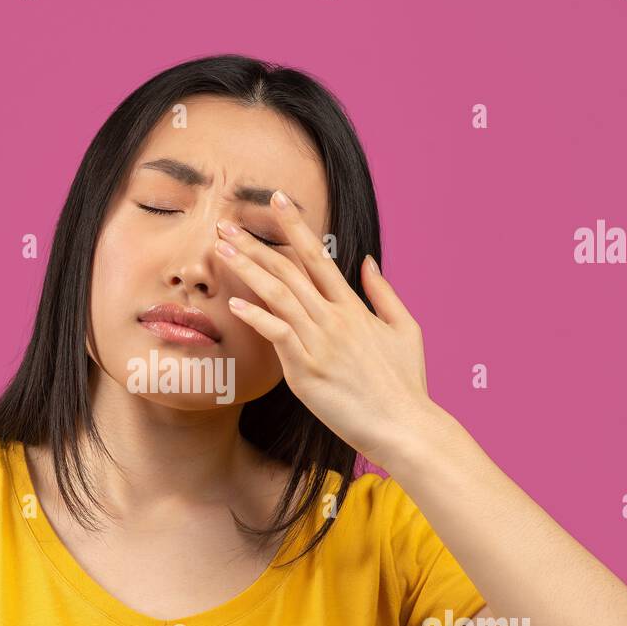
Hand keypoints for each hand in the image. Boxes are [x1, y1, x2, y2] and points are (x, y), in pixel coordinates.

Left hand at [215, 191, 441, 464]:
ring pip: (278, 294)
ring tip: (221, 250)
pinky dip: (256, 316)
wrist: (405, 425)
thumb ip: (383, 292)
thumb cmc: (406, 383)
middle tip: (226, 223)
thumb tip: (367, 261)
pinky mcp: (307, 370)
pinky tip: (235, 303)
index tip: (276, 200)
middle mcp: (334, 318)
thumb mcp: (405, 329)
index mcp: (353, 306)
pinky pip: (277, 334)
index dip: (295, 225)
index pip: (318, 255)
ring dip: (247, 269)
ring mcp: (319, 342)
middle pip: (289, 270)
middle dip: (255, 243)